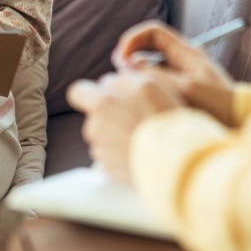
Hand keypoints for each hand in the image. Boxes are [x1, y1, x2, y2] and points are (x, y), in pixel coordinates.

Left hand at [67, 72, 184, 182]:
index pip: (77, 92)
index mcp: (101, 104)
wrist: (173, 159)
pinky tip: (140, 152)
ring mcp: (100, 151)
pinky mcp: (108, 170)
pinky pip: (110, 157)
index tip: (103, 94)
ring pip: (103, 137)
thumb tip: (106, 82)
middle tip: (136, 117)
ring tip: (142, 136)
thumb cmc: (163, 118)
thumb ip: (122, 79)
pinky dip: (121, 154)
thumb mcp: (148, 84)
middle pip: (94, 117)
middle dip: (110, 115)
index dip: (88, 91)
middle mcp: (94, 128)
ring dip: (117, 135)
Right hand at [112, 21, 234, 124]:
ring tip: (129, 94)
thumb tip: (125, 63)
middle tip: (120, 78)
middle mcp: (181, 61)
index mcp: (186, 52)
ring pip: (147, 70)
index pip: (153, 32)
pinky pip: (153, 86)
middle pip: (147, 49)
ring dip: (135, 78)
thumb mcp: (186, 88)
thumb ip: (155, 74)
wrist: (241, 124)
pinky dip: (143, 91)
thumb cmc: (220, 105)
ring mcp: (179, 77)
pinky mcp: (177, 93)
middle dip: (130, 59)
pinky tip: (141, 105)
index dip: (133, 39)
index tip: (122, 58)